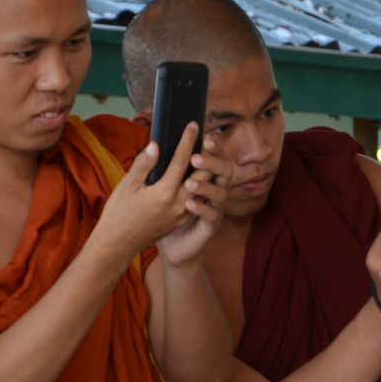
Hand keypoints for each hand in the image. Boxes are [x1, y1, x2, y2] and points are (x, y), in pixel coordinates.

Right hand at [94, 123, 212, 259]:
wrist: (118, 244)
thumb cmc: (119, 213)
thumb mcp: (127, 185)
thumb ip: (143, 164)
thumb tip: (156, 145)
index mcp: (164, 192)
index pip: (182, 160)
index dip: (188, 140)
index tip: (193, 125)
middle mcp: (178, 204)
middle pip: (201, 174)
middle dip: (205, 154)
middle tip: (204, 138)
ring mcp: (181, 214)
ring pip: (202, 188)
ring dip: (204, 171)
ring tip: (202, 154)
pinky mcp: (181, 220)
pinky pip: (196, 199)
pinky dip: (198, 185)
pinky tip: (194, 175)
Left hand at [157, 136, 231, 267]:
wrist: (170, 244)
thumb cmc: (165, 212)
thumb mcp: (160, 185)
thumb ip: (162, 165)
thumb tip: (156, 143)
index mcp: (204, 178)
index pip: (216, 157)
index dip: (213, 148)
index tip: (202, 137)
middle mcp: (213, 191)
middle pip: (224, 171)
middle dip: (213, 162)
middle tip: (196, 157)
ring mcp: (214, 209)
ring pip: (220, 193)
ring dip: (206, 186)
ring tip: (189, 183)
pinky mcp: (210, 226)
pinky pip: (211, 216)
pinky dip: (202, 208)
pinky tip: (189, 203)